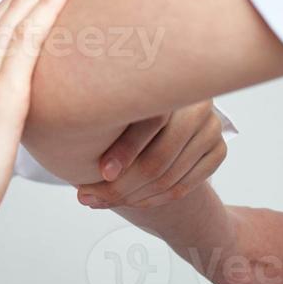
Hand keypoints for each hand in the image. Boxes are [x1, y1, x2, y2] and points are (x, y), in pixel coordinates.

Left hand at [74, 100, 227, 210]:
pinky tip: (126, 201)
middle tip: (86, 196)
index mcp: (169, 82)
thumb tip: (65, 121)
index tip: (101, 172)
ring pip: (169, 178)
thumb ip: (103, 106)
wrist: (164, 110)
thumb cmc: (125, 102)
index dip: (125, 149)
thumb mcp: (114, 97)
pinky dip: (152, 200)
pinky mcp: (217, 150)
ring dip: (130, 197)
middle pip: (159, 158)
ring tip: (97, 200)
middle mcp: (197, 104)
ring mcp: (211, 129)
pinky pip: (183, 186)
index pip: (151, 121)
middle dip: (120, 185)